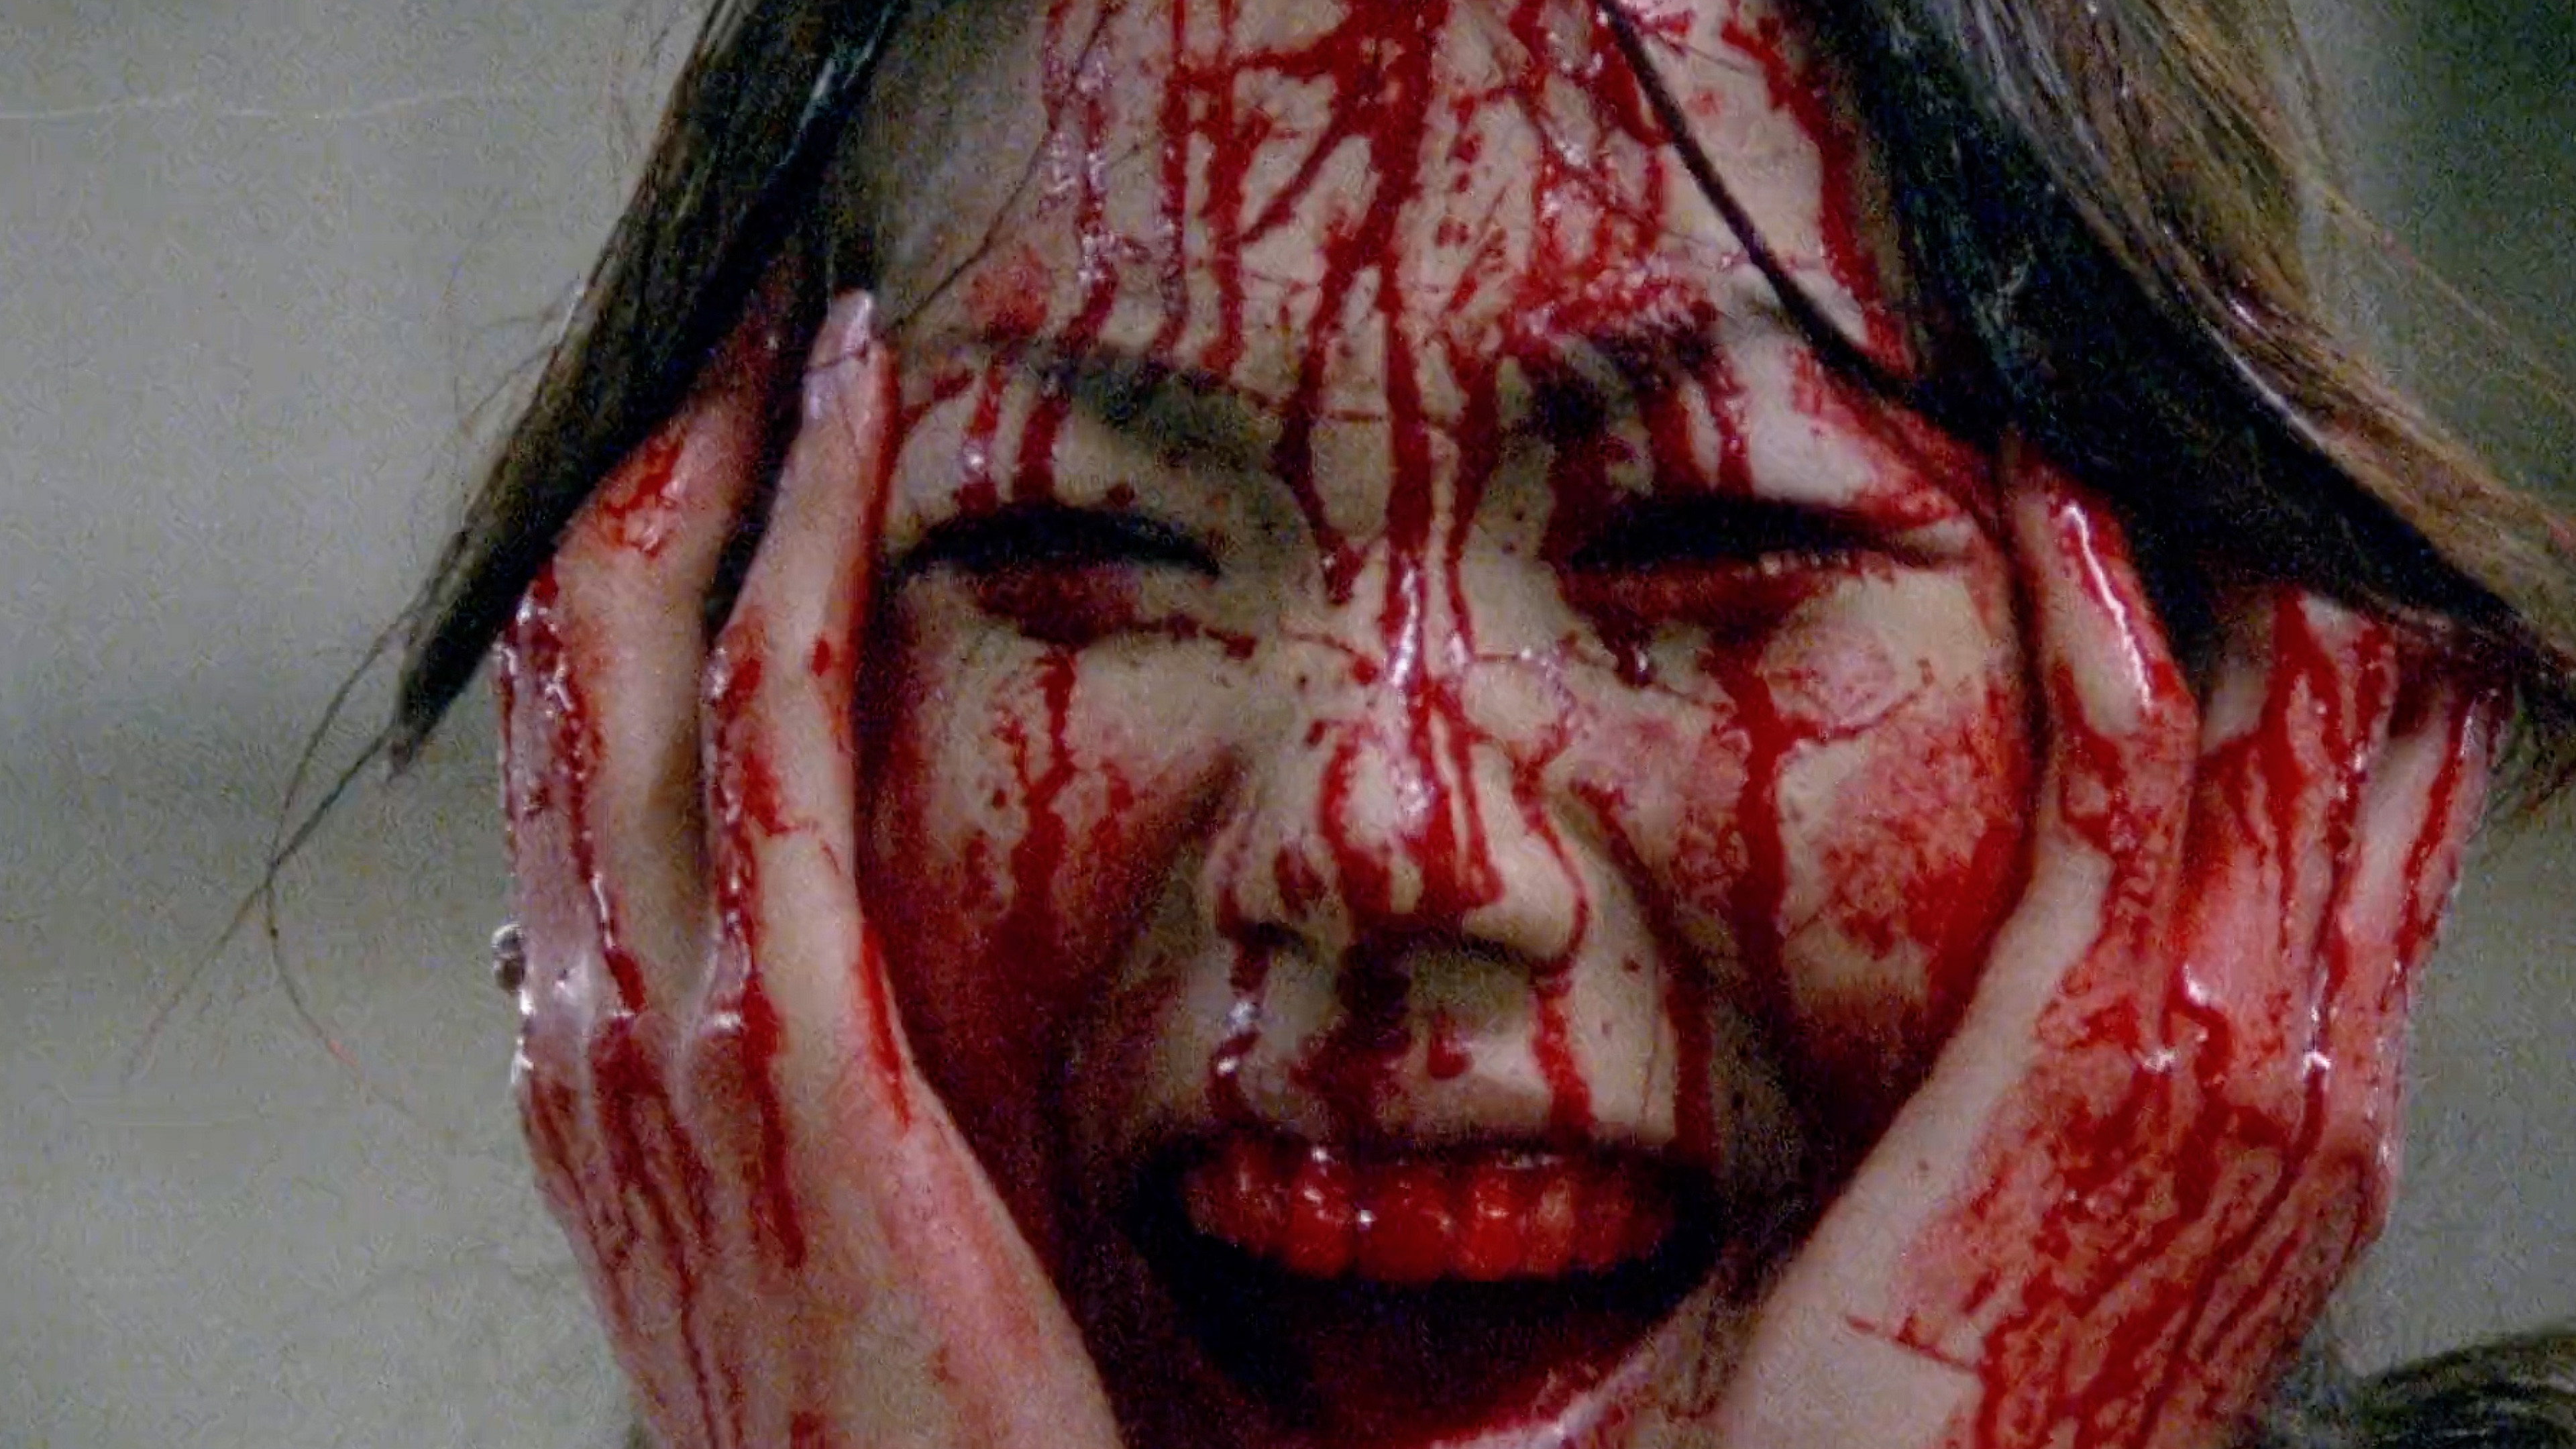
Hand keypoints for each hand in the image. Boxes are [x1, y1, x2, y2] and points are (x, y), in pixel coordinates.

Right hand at [500, 293, 1123, 1448]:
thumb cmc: (852, 1404)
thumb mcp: (759, 1216)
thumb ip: (723, 1073)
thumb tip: (732, 959)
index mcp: (584, 1049)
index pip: (572, 748)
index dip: (630, 567)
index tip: (719, 442)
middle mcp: (586, 1014)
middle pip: (582, 670)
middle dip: (656, 473)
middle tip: (744, 324)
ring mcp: (664, 1026)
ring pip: (649, 664)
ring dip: (721, 468)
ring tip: (794, 328)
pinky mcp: (784, 1047)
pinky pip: (774, 740)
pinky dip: (801, 556)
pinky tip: (846, 431)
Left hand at [1710, 445, 2500, 1448]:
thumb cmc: (1946, 1419)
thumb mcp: (2075, 1242)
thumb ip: (2096, 1107)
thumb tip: (2039, 993)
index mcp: (2305, 1118)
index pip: (2382, 832)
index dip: (2359, 661)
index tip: (2288, 521)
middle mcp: (2309, 1072)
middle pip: (2376, 750)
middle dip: (2326, 561)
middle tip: (2260, 400)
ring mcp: (2227, 1057)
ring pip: (2284, 733)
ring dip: (2226, 542)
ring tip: (2165, 389)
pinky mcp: (2088, 1050)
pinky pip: (2120, 785)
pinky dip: (2101, 624)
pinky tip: (2062, 503)